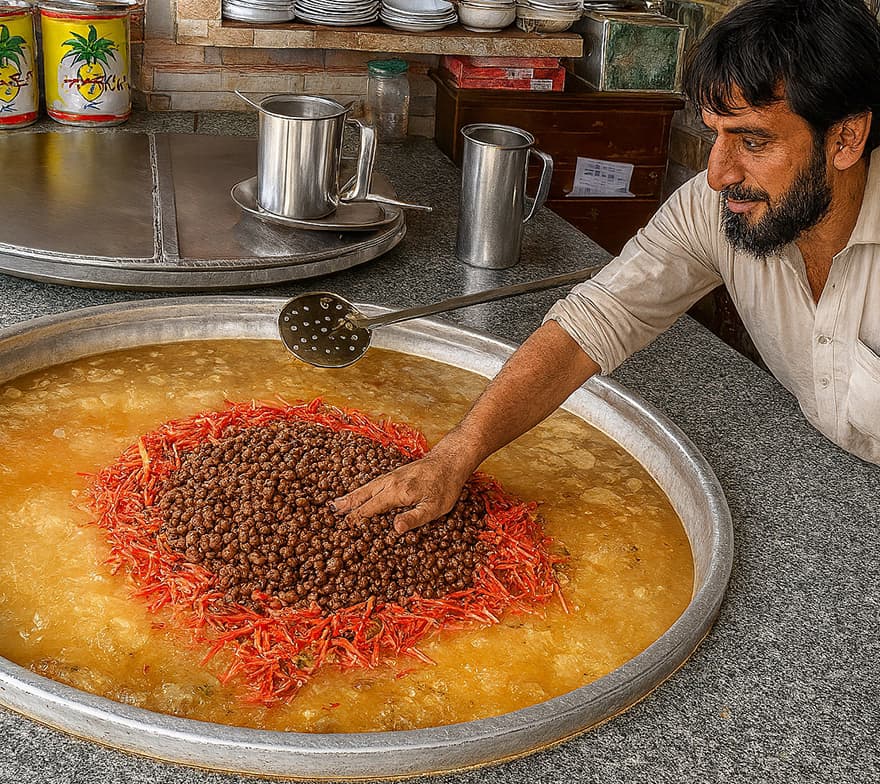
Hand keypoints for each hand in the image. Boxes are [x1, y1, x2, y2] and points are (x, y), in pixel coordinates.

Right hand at [332, 449, 472, 532]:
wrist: (450, 461)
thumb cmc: (445, 486)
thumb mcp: (434, 507)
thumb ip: (414, 518)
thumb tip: (395, 529)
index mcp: (397, 492)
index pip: (371, 508)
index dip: (357, 518)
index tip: (343, 528)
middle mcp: (391, 483)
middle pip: (364, 495)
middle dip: (347, 504)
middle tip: (330, 512)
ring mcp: (392, 477)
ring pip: (367, 488)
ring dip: (351, 496)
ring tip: (337, 503)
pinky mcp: (396, 474)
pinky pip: (374, 483)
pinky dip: (362, 489)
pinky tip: (360, 493)